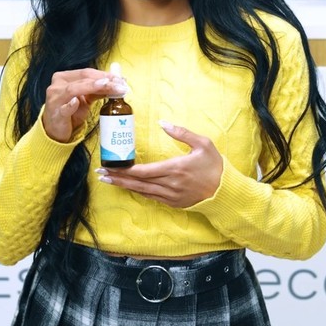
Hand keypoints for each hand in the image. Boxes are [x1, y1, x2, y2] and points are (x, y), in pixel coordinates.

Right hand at [42, 69, 124, 142]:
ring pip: (74, 89)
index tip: (120, 79)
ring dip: (92, 87)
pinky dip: (70, 105)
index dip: (104, 74)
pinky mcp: (56, 114)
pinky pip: (63, 108)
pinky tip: (76, 102)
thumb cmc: (71, 112)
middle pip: (83, 79)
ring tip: (106, 85)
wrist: (56, 131)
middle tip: (120, 85)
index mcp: (64, 78)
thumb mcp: (86, 99)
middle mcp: (58, 86)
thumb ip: (97, 90)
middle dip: (103, 81)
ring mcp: (55, 99)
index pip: (86, 73)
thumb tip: (117, 83)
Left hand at [98, 120, 222, 208]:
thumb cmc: (214, 165)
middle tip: (100, 174)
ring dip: (124, 186)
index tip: (111, 166)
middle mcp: (170, 184)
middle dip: (118, 178)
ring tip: (108, 181)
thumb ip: (181, 132)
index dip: (126, 170)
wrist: (225, 191)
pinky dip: (138, 192)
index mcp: (175, 168)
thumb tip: (162, 123)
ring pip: (142, 191)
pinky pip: (151, 197)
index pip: (144, 171)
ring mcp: (171, 196)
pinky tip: (128, 187)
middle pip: (138, 182)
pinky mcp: (173, 203)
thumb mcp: (203, 144)